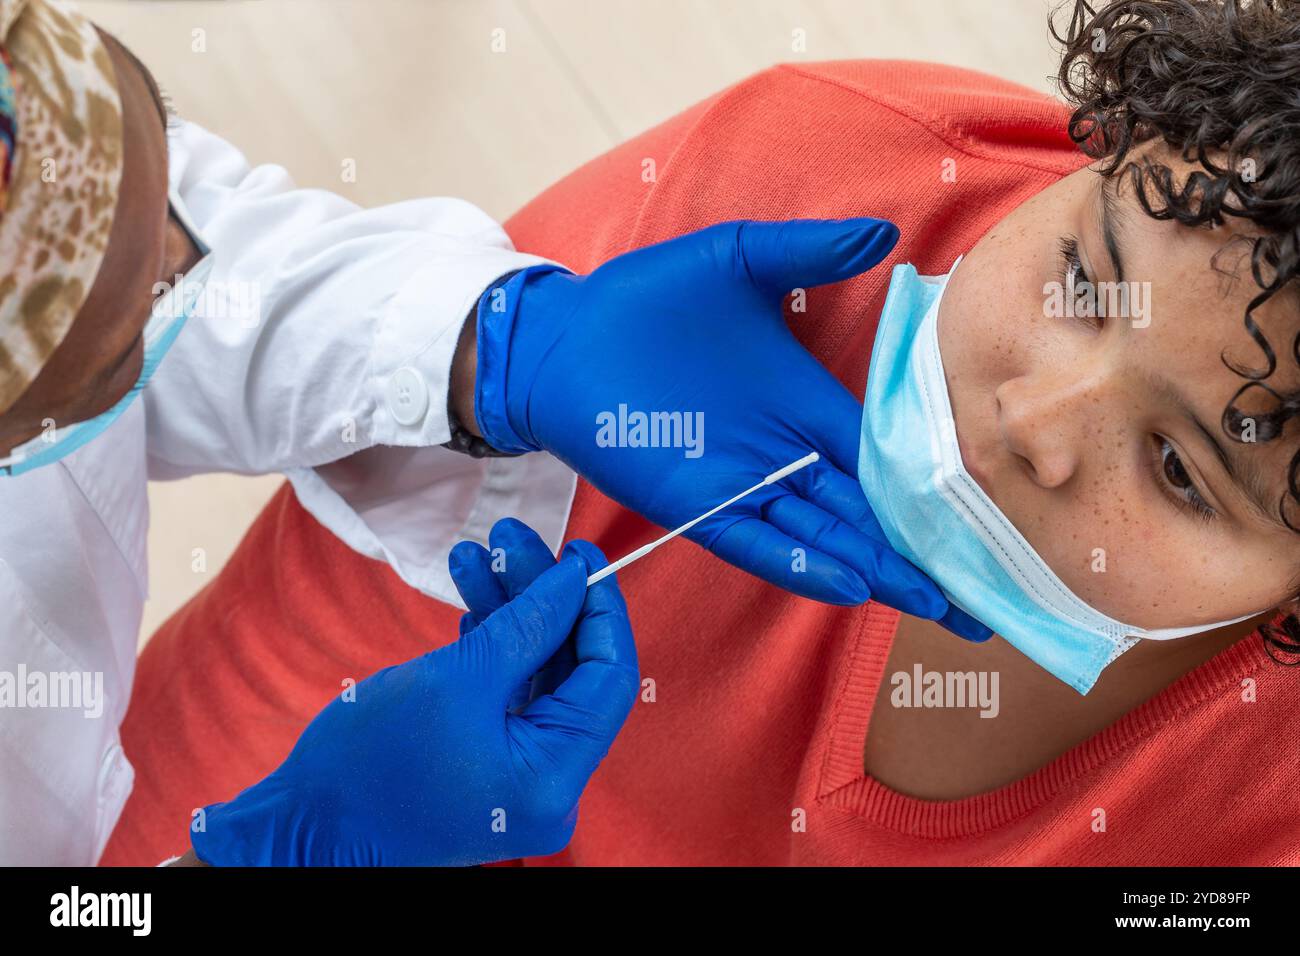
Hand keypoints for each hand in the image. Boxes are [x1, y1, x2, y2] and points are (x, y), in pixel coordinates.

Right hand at [190, 536, 637, 865]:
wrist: (299, 829)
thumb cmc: (369, 764)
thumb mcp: (456, 678)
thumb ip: (527, 626)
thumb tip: (572, 581)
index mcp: (555, 776)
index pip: (608, 677)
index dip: (598, 607)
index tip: (577, 553)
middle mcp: (549, 783)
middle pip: (570, 669)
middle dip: (540, 597)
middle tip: (510, 538)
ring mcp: (517, 776)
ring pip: (534, 674)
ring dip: (508, 612)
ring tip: (473, 555)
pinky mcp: (486, 764)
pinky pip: (506, 695)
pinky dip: (492, 647)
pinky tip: (472, 603)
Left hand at [472, 218, 989, 639]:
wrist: (566, 332)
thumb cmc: (648, 297)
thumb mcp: (738, 260)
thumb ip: (807, 253)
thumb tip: (883, 234)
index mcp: (803, 404)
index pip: (881, 460)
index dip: (927, 494)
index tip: (982, 527)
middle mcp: (781, 453)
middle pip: (863, 514)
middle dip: (917, 558)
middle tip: (976, 605)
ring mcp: (739, 482)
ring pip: (820, 535)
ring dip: (873, 570)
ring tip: (933, 605)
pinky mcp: (693, 501)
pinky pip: (753, 539)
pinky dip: (798, 562)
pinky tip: (847, 584)